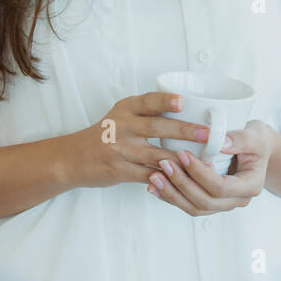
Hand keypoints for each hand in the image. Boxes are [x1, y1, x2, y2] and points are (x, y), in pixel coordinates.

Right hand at [68, 92, 215, 189]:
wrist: (72, 158)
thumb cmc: (104, 133)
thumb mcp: (120, 114)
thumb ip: (146, 111)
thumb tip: (185, 107)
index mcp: (125, 109)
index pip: (147, 102)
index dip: (165, 101)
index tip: (182, 101)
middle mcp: (122, 127)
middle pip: (157, 128)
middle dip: (185, 131)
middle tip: (207, 134)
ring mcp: (120, 150)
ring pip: (156, 155)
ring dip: (182, 159)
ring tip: (203, 161)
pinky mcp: (120, 170)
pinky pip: (147, 175)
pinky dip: (166, 178)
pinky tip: (183, 180)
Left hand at [147, 120, 279, 216]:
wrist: (256, 150)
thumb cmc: (256, 141)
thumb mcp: (254, 136)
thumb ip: (240, 139)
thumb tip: (220, 142)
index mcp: (250, 186)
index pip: (221, 187)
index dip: (199, 173)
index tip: (183, 154)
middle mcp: (236, 200)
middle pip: (205, 201)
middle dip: (182, 184)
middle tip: (164, 164)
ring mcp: (223, 204)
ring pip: (195, 208)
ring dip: (173, 194)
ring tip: (154, 176)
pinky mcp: (210, 201)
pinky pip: (189, 204)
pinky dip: (171, 197)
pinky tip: (154, 186)